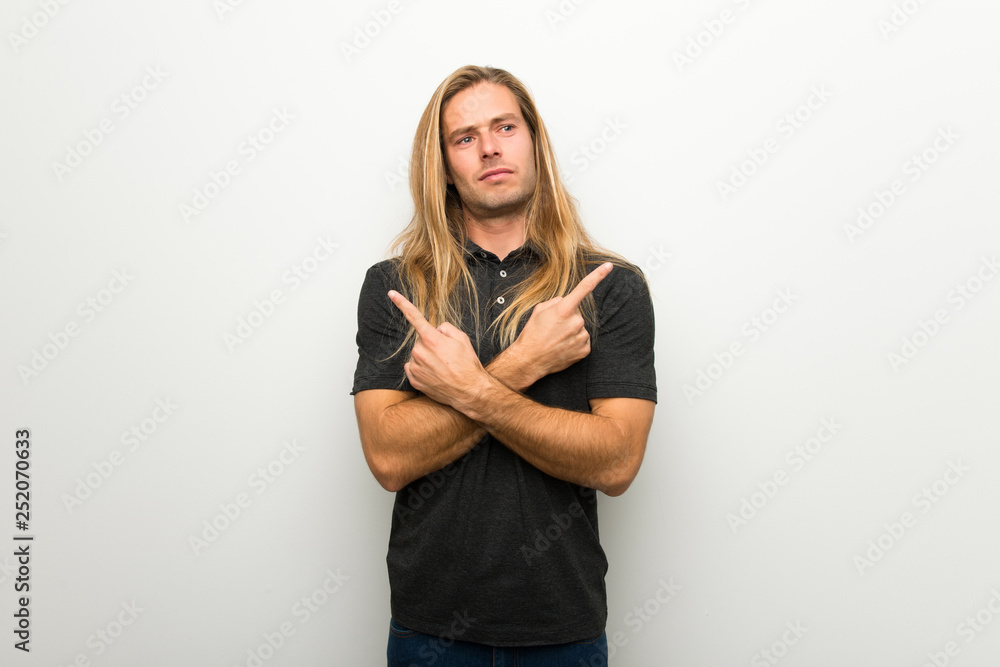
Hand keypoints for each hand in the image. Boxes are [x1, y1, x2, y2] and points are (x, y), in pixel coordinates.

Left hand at [387, 290, 487, 409]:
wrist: (469, 391)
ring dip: (427, 358)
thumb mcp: (462, 339)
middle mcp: (420, 352)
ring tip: (443, 367)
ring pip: (417, 355)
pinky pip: (413, 367)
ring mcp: (416, 367)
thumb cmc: (467, 365)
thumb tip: (436, 330)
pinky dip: (422, 369)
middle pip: (421, 340)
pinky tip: (435, 374)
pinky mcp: (414, 380)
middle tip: (446, 355)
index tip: (391, 294)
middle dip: (431, 344)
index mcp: (432, 339)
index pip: (415, 317)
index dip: (402, 303)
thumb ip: (445, 328)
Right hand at [509, 262, 612, 382]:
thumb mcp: (539, 310)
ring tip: (556, 339)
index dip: (598, 275)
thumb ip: (556, 301)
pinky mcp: (585, 350)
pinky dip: (575, 342)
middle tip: (553, 327)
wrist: (530, 360)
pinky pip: (583, 340)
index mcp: (564, 309)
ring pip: (580, 327)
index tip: (609, 266)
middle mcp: (576, 322)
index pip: (584, 287)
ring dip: (571, 331)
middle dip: (568, 317)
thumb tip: (565, 301)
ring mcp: (581, 336)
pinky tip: (563, 346)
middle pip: (577, 313)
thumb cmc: (532, 334)